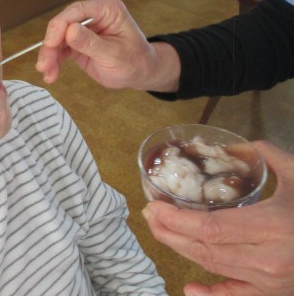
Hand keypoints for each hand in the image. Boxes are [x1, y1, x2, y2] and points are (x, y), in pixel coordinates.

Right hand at [36, 0, 179, 91]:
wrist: (140, 73)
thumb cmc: (135, 61)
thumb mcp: (114, 55)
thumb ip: (91, 43)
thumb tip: (70, 31)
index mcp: (107, 9)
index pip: (76, 11)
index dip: (60, 26)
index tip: (50, 43)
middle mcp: (93, 15)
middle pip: (62, 25)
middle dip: (51, 45)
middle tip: (44, 64)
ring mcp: (83, 28)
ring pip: (57, 38)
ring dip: (49, 55)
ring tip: (47, 73)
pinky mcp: (76, 42)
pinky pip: (60, 49)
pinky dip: (53, 61)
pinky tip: (51, 74)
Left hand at [142, 140, 293, 295]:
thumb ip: (268, 156)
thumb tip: (239, 147)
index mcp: (274, 227)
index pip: (209, 228)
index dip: (175, 220)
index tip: (154, 206)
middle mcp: (269, 260)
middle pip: (204, 250)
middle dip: (169, 232)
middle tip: (150, 214)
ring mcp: (273, 283)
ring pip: (213, 268)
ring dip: (181, 250)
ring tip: (161, 230)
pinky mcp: (276, 294)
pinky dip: (211, 295)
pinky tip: (190, 288)